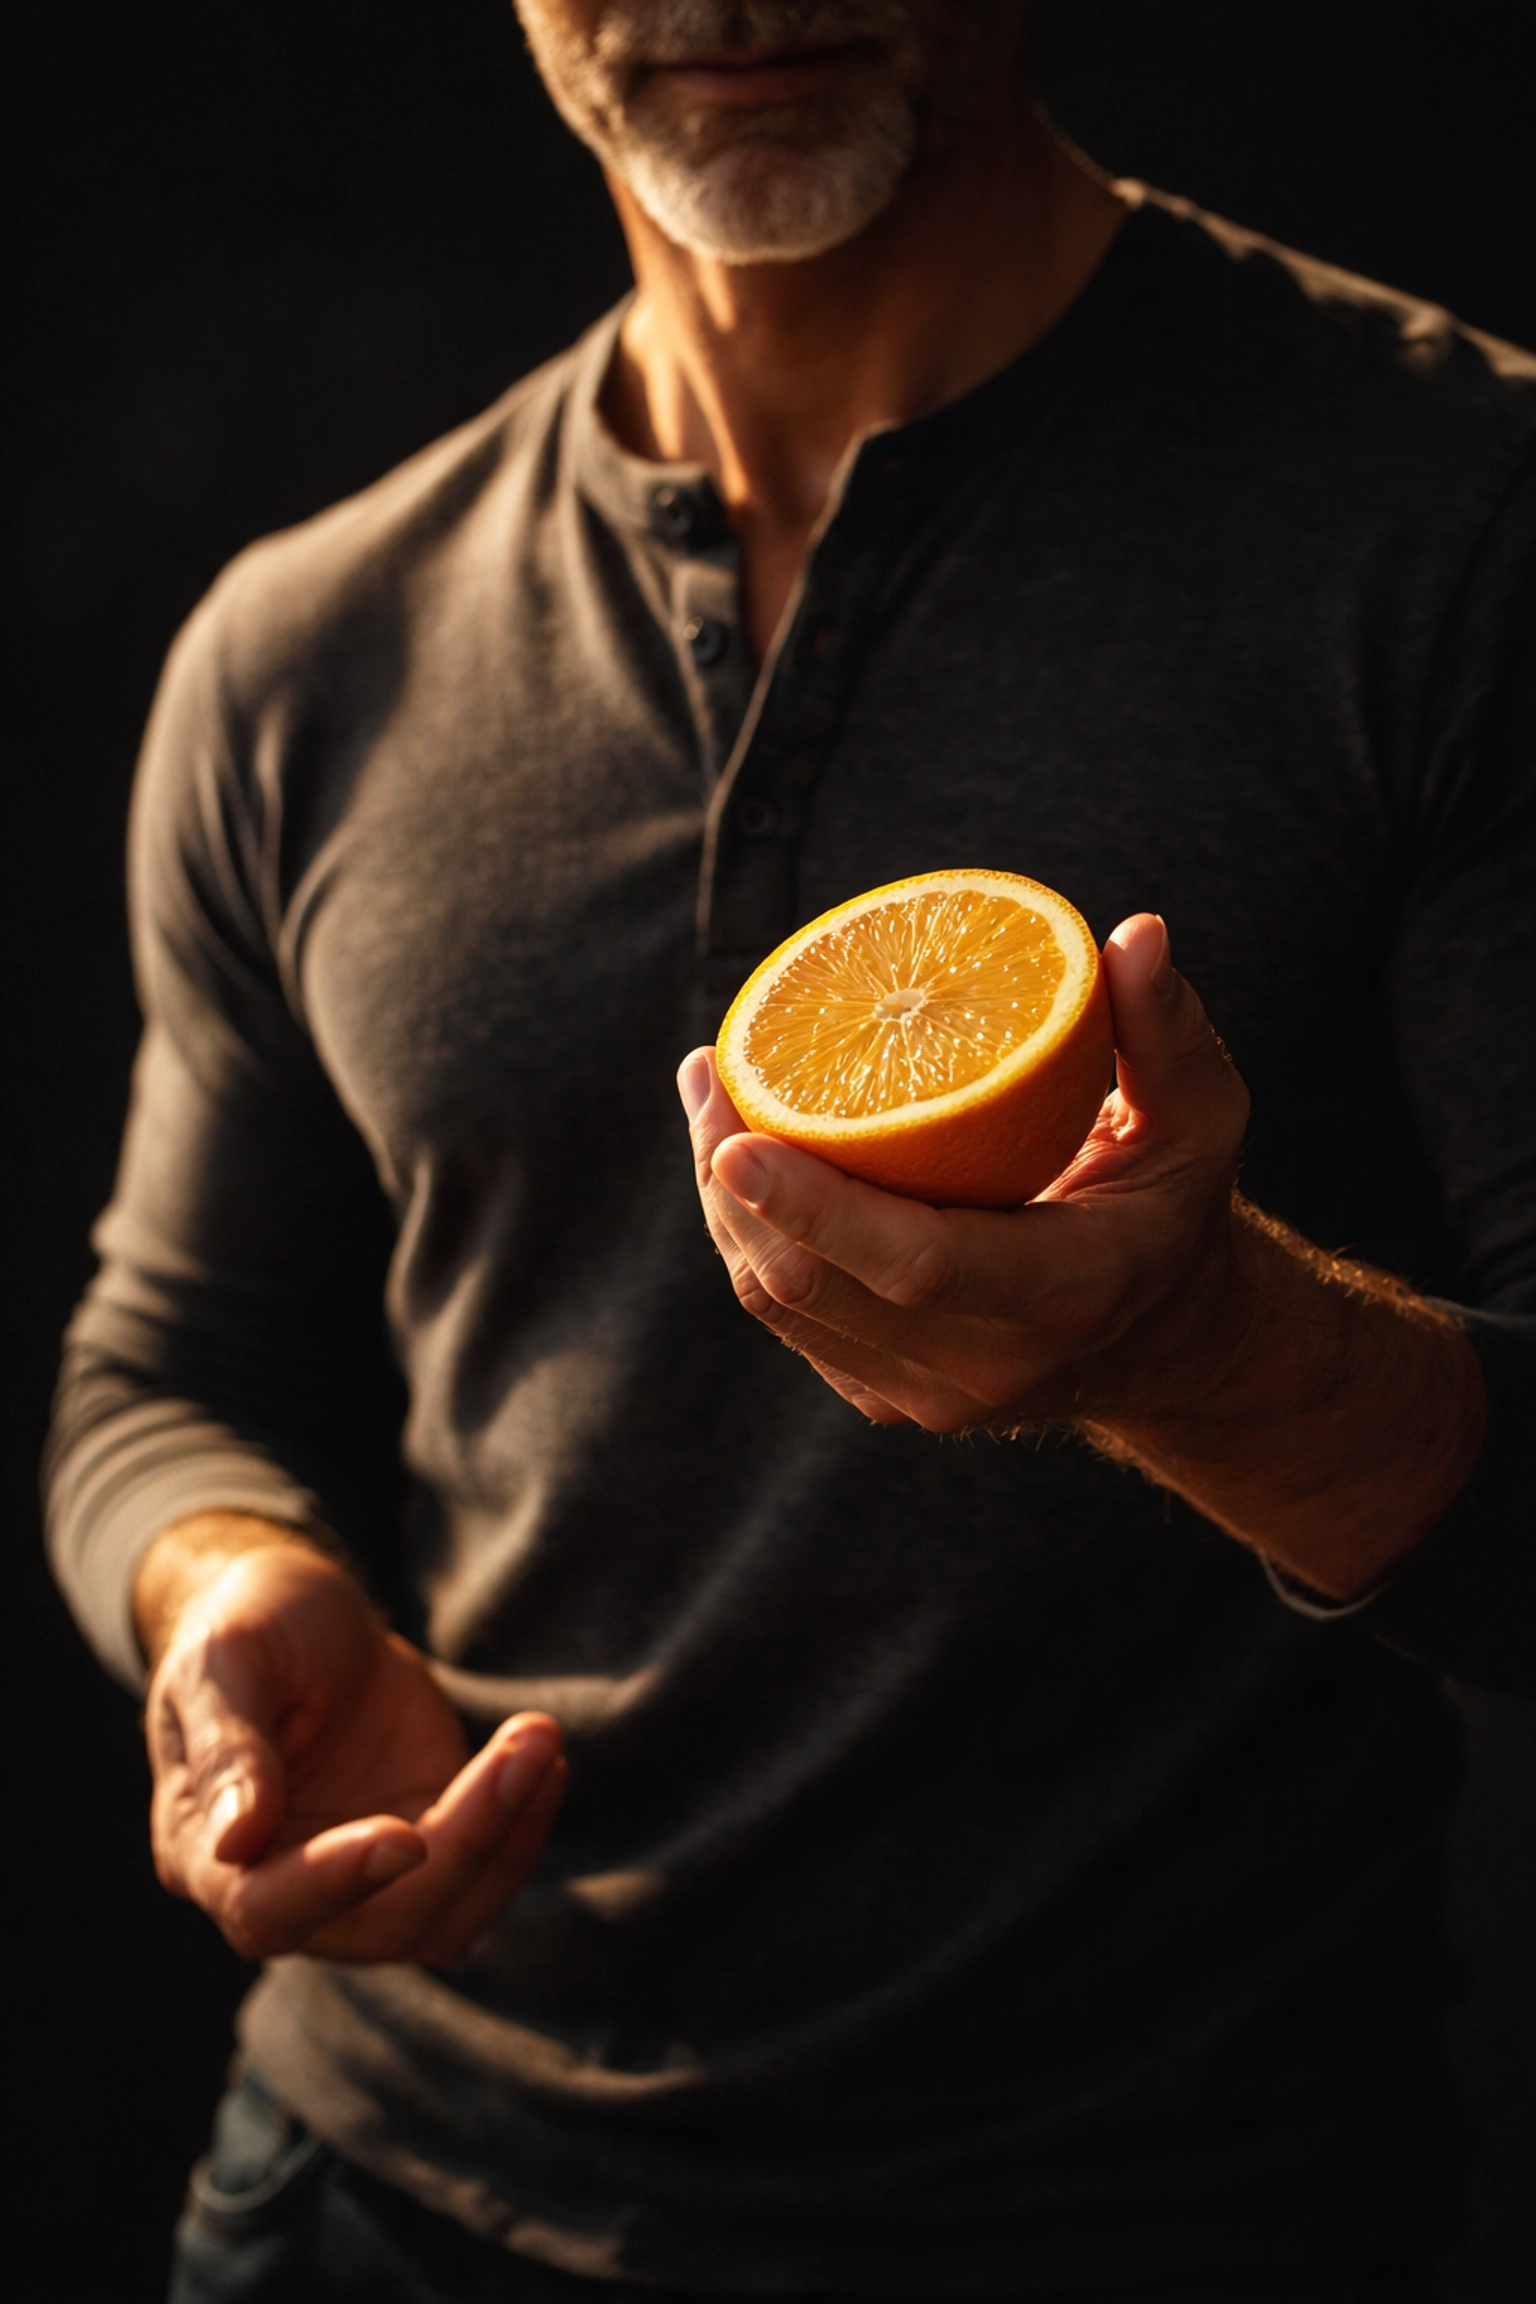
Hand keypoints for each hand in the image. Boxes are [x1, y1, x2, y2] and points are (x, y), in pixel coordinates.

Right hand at [142, 1526, 565, 1964]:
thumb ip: (228, 1745)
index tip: (407, 1837)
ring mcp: (359, 1881)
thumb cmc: (248, 1629)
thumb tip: (236, 1841)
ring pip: (442, 1917)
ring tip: (539, 1742)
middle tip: (524, 1750)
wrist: (303, 1614)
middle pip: (380, 1924)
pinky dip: (523, 1832)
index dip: (336, 1884)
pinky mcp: (425, 1851)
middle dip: (464, 1846)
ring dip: (506, 1840)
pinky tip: (544, 1759)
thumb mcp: (225, 1659)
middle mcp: (281, 1890)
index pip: (267, 1907)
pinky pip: (481, 1877)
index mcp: (202, 1852)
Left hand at [679, 913, 1248, 1434]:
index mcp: (1067, 1295)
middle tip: (705, 1073)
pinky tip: (734, 1154)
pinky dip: (749, 1234)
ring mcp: (928, 1395)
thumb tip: (1133, 933)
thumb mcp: (1200, 1121)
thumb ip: (1168, 1031)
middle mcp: (987, 1367)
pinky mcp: (885, 1392)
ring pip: (784, 1302)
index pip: (918, 1266)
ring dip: (725, 1201)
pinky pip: (791, 1316)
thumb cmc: (1175, 1204)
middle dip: (736, 1182)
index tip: (739, 1138)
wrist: (1164, 1342)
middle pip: (818, 1286)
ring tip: (708, 1094)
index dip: (819, 1208)